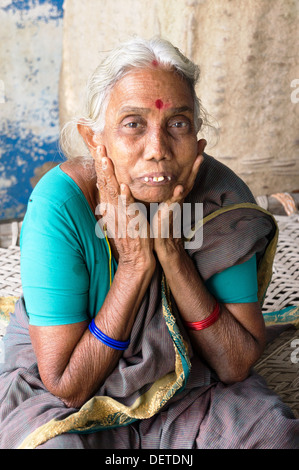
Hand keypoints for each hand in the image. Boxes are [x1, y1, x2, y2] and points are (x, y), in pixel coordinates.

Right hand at [94, 146, 155, 273]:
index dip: (101, 165)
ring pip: (112, 193)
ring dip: (108, 176)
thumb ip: (117, 203)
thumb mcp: (120, 218)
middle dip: (101, 164)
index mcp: (111, 207)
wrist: (136, 260)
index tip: (98, 147)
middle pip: (104, 183)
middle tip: (98, 145)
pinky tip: (123, 187)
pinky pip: (127, 209)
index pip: (103, 181)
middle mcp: (113, 210)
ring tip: (105, 159)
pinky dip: (125, 198)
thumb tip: (114, 189)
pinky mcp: (131, 225)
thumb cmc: (131, 239)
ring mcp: (120, 217)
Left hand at [153, 141, 204, 259]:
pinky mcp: (170, 214)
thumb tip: (166, 178)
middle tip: (203, 141)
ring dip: (194, 172)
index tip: (198, 142)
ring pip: (186, 185)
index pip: (185, 171)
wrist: (162, 244)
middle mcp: (179, 196)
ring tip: (200, 157)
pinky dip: (176, 194)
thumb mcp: (163, 202)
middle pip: (190, 174)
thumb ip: (165, 190)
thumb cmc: (160, 223)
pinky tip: (179, 186)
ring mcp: (176, 205)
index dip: (191, 157)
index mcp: (176, 192)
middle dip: (197, 158)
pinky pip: (173, 203)